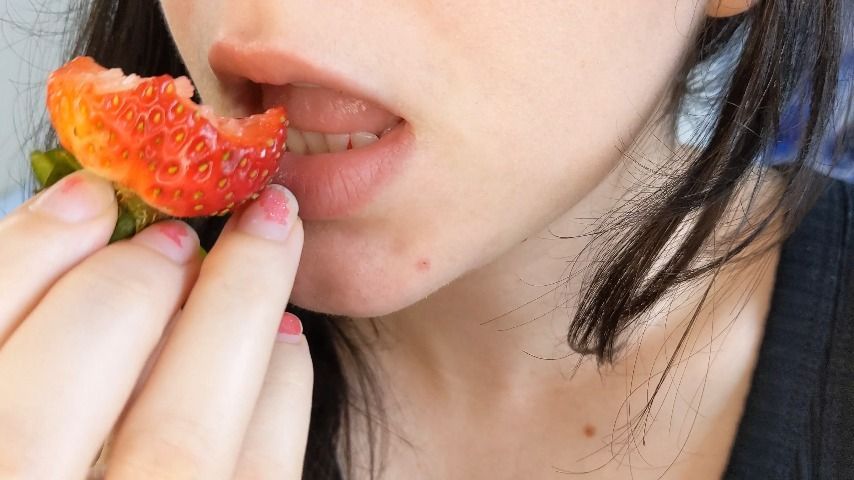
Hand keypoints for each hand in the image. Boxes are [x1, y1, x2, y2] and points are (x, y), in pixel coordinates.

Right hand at [0, 170, 310, 478]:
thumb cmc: (60, 453)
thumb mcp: (20, 410)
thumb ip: (27, 353)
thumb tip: (78, 225)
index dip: (25, 259)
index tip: (90, 199)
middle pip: (57, 401)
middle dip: (128, 286)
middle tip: (183, 231)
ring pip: (179, 438)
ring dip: (230, 317)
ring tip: (264, 245)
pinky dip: (281, 397)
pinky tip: (288, 343)